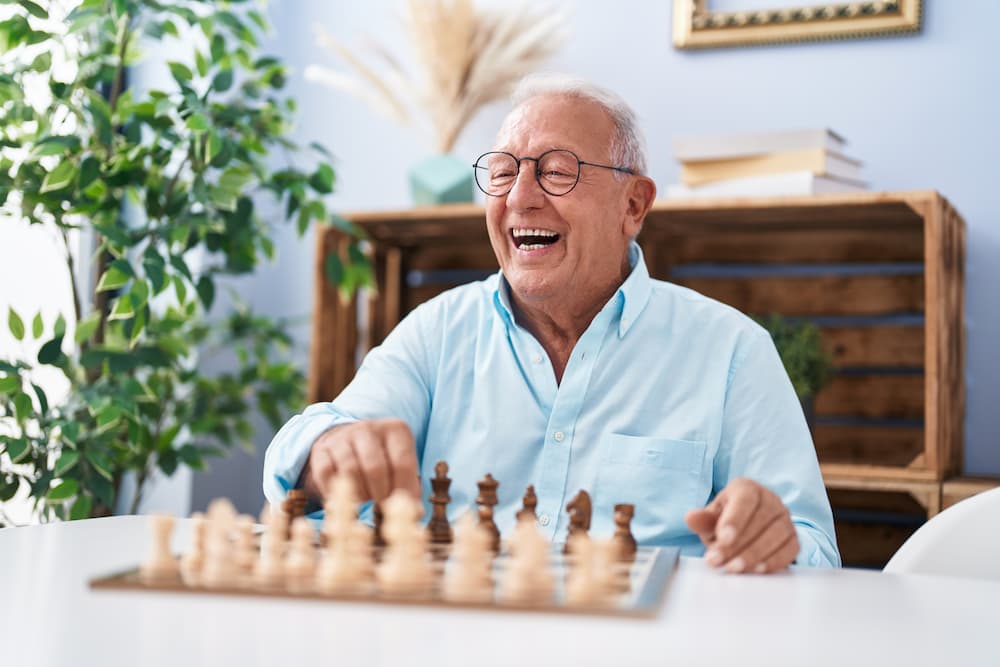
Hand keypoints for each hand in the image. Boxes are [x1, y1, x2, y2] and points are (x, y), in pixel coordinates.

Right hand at [299, 418, 420, 503]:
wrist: (349, 440)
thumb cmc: (383, 459)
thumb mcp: (401, 466)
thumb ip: (410, 487)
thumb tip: (416, 512)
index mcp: (396, 430)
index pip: (403, 463)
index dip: (402, 490)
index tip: (400, 507)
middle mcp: (369, 428)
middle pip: (375, 468)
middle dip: (379, 494)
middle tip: (381, 506)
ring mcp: (343, 436)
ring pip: (350, 471)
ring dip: (358, 494)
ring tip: (365, 501)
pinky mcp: (322, 448)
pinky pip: (326, 473)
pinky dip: (334, 492)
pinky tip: (343, 498)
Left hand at [685, 478, 798, 573]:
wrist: (744, 528)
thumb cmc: (725, 520)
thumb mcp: (711, 518)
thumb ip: (702, 519)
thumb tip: (691, 518)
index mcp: (747, 488)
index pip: (745, 499)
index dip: (735, 520)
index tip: (722, 539)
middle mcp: (770, 499)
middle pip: (761, 520)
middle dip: (739, 544)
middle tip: (719, 561)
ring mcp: (785, 518)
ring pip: (777, 535)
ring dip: (755, 555)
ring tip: (734, 568)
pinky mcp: (793, 537)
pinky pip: (789, 549)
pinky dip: (774, 561)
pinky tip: (757, 570)